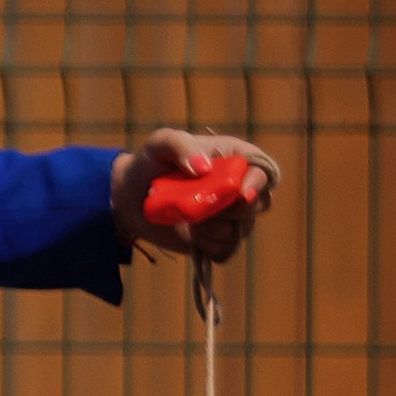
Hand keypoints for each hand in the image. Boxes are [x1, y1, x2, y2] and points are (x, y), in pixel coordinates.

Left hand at [111, 129, 278, 267]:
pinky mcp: (216, 240)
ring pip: (242, 231)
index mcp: (235, 158)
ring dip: (215, 229)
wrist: (131, 196)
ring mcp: (230, 216)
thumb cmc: (150, 162)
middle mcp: (238, 187)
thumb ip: (181, 145)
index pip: (264, 170)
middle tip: (207, 207)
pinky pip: (226, 251)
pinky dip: (209, 246)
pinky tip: (191, 235)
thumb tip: (204, 169)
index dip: (259, 183)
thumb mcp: (160, 143)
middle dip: (236, 211)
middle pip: (261, 204)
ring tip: (189, 219)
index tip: (242, 194)